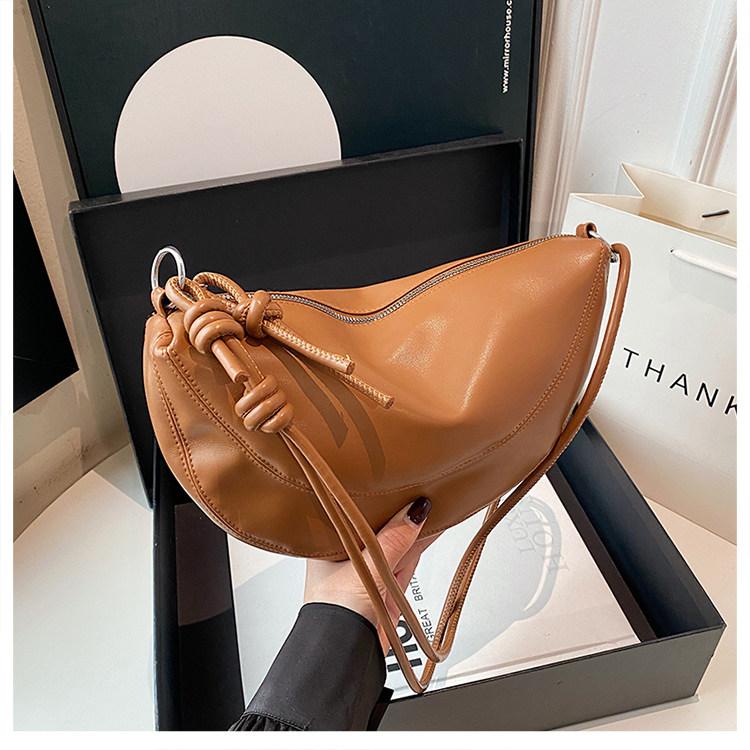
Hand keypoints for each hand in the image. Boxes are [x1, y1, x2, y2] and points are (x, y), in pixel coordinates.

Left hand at [304, 497, 439, 653]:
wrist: (345, 657)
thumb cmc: (334, 615)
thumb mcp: (365, 569)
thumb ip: (392, 541)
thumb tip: (415, 512)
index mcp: (329, 544)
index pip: (352, 511)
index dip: (372, 495)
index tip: (392, 477)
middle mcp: (349, 554)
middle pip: (378, 524)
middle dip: (397, 508)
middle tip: (418, 483)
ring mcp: (370, 570)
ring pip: (397, 540)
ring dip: (414, 524)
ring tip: (434, 498)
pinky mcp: (389, 585)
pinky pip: (408, 557)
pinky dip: (422, 542)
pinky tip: (434, 525)